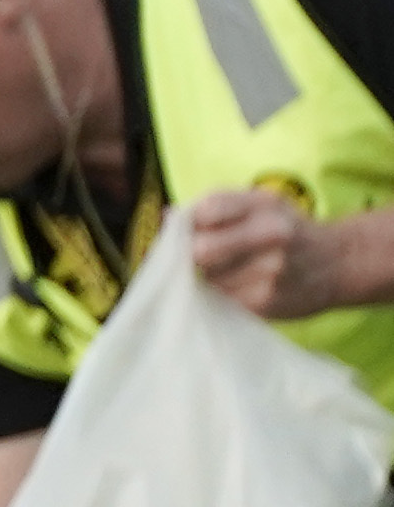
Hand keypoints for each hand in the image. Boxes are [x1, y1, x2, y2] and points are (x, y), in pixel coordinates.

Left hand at [183, 182, 378, 317]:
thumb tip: (168, 215)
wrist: (338, 263)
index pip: (205, 211)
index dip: (189, 223)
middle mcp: (272, 235)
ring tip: (235, 270)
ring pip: (208, 278)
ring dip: (211, 277)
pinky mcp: (268, 302)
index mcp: (265, 205)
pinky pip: (223, 299)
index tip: (189, 230)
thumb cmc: (287, 230)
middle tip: (203, 255)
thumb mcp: (260, 205)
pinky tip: (244, 286)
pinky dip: (225, 294)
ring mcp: (272, 271)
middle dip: (194, 254)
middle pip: (201, 249)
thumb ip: (215, 206)